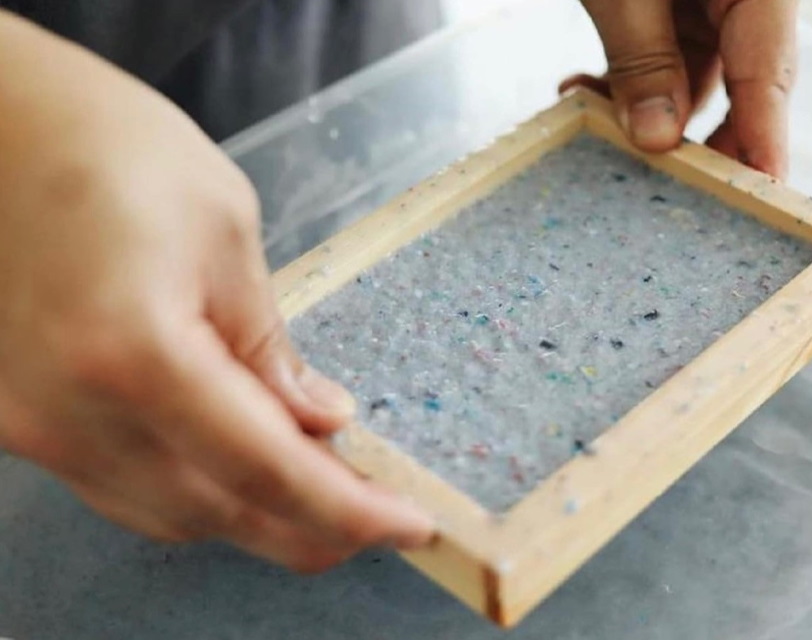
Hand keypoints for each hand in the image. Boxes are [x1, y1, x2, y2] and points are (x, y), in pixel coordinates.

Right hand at [0, 11, 432, 570]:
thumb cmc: (114, 148)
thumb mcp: (225, 232)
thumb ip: (268, 344)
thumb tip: (319, 420)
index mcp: (134, 351)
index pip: (263, 465)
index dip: (346, 508)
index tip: (410, 525)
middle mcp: (71, 411)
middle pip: (214, 510)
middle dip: (307, 530)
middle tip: (375, 521)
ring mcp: (34, 424)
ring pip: (167, 515)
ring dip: (253, 516)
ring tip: (323, 494)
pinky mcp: (21, 419)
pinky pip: (122, 488)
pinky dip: (196, 493)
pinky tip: (241, 472)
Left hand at [566, 0, 798, 177]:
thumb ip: (644, 59)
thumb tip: (657, 139)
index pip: (770, 75)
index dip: (765, 144)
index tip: (761, 199)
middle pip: (738, 87)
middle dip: (696, 139)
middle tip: (668, 189)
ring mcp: (706, 2)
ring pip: (687, 77)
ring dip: (641, 108)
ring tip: (595, 127)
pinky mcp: (669, 4)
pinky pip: (657, 56)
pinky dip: (622, 78)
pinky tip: (579, 90)